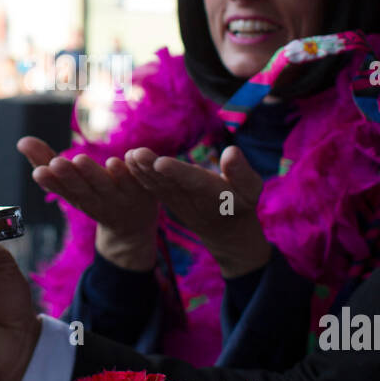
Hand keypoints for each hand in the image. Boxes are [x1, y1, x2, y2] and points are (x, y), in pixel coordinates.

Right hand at [17, 136, 158, 270]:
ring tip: (80, 160)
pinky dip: (126, 173)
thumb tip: (21, 140)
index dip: (51, 182)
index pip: (61, 189)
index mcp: (77, 197)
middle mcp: (97, 200)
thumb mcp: (70, 182)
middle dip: (68, 177)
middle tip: (56, 163)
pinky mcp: (143, 193)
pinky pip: (135, 182)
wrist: (132, 226)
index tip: (39, 172)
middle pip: (81, 189)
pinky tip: (119, 160)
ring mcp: (120, 198)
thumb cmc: (94, 195)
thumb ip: (46, 160)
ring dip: (93, 174)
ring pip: (106, 186)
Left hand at [124, 145, 271, 277]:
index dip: (178, 172)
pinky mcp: (168, 199)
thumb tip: (232, 151)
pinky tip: (128, 160)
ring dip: (142, 170)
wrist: (225, 230)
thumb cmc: (241, 202)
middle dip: (151, 168)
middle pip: (169, 182)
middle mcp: (191, 199)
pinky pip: (153, 187)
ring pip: (157, 184)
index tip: (161, 162)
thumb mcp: (251, 189)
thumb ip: (241, 172)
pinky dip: (140, 175)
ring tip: (129, 154)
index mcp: (213, 195)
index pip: (194, 182)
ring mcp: (177, 200)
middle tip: (136, 154)